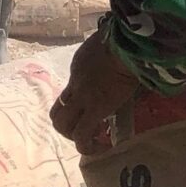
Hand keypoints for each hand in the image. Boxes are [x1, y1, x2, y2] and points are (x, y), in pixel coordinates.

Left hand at [49, 30, 143, 154]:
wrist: (128, 43)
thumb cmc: (125, 39)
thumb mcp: (108, 45)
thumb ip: (107, 56)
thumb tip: (121, 60)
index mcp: (79, 66)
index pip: (70, 90)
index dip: (79, 104)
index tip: (94, 109)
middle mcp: (75, 83)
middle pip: (57, 112)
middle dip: (67, 126)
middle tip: (86, 130)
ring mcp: (83, 97)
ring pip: (62, 125)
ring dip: (74, 136)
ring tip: (93, 140)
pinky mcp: (95, 108)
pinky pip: (82, 134)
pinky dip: (88, 146)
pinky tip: (102, 147)